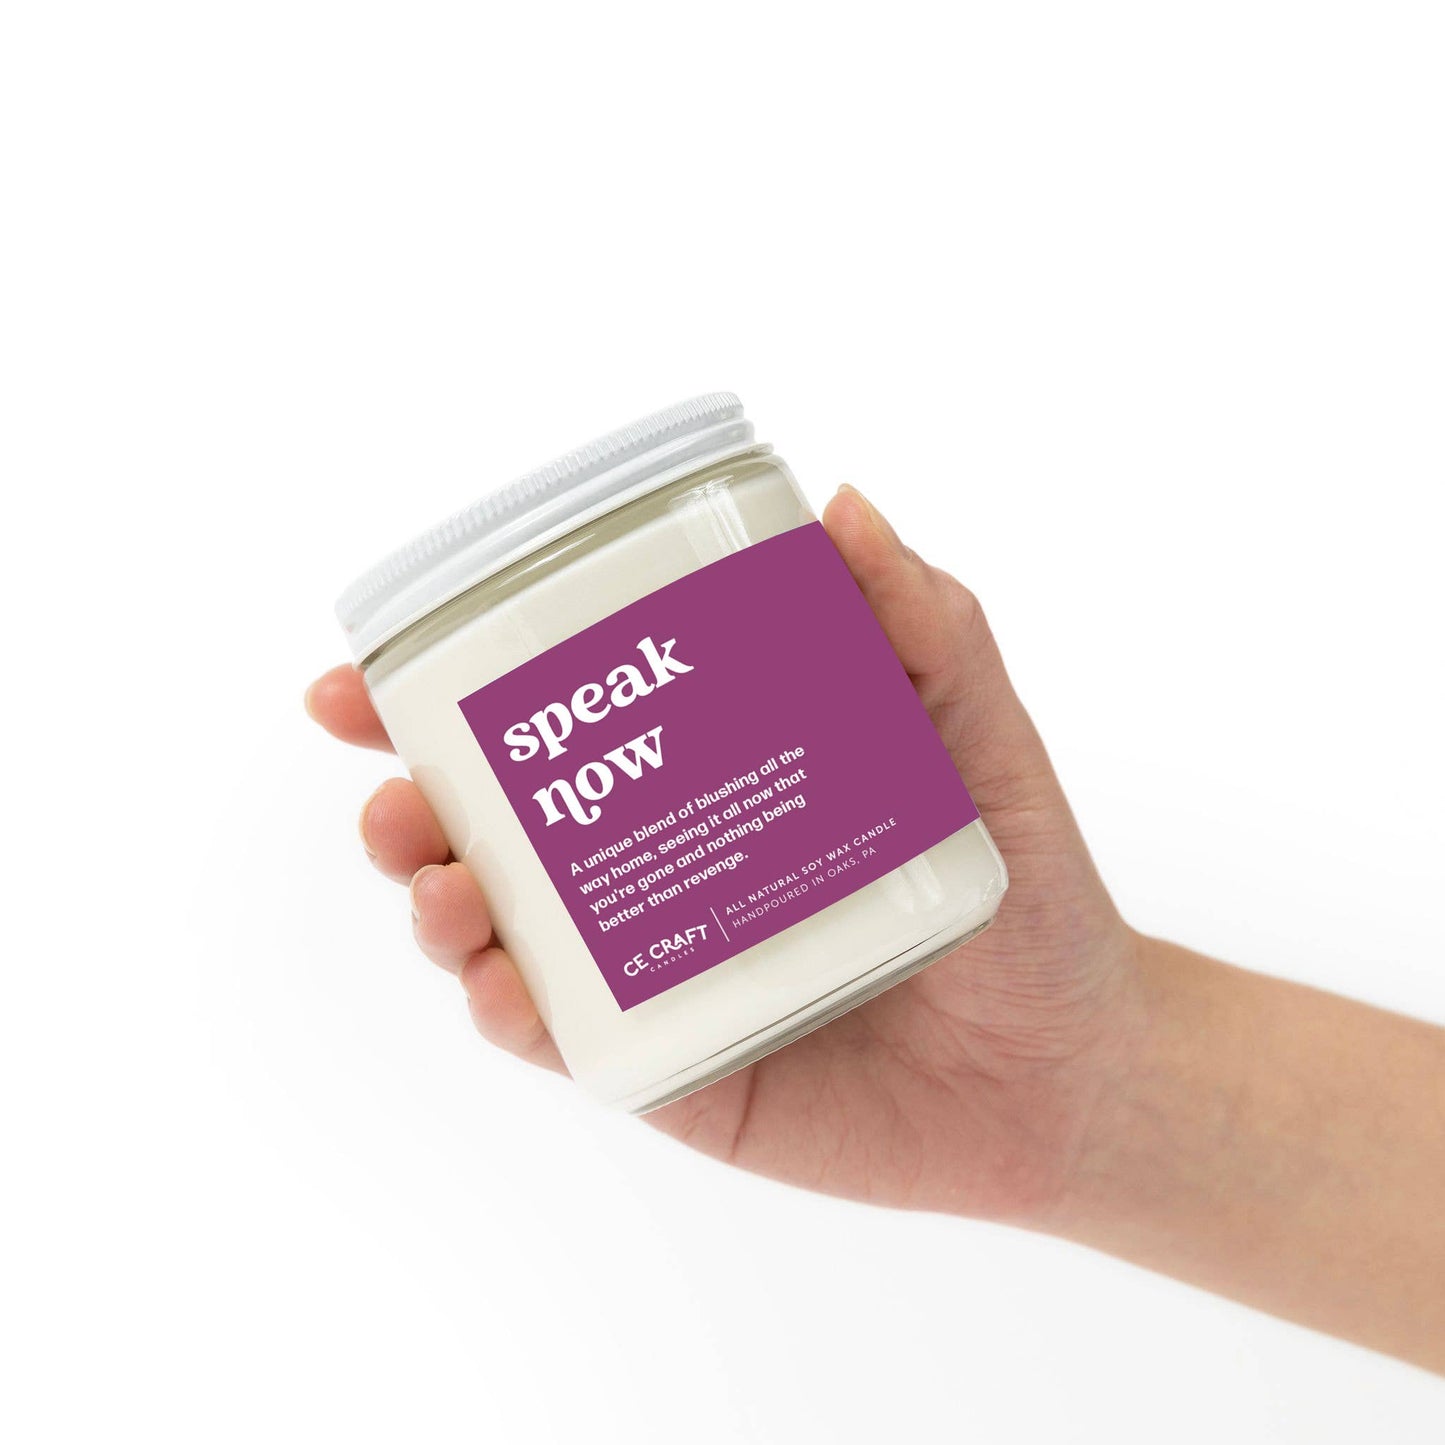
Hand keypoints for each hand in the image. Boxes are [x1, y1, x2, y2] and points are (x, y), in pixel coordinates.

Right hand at [307, 486, 1142, 1224]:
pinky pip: (567, 1042)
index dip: (439, 703)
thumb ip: (924, 626)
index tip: (365, 675)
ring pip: (503, 936)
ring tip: (440, 880)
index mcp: (700, 780)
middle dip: (410, 805)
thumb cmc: (1022, 890)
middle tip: (393, 788)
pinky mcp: (671, 1069)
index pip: (554, 729)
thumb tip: (842, 500)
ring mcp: (654, 972)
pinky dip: (514, 1015)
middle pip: (494, 830)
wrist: (1068, 1067)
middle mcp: (657, 870)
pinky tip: (502, 985)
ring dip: (439, 904)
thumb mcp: (977, 738)